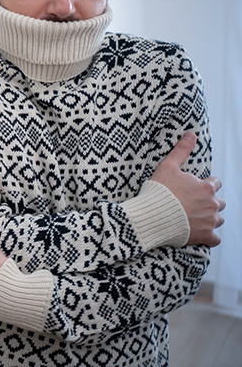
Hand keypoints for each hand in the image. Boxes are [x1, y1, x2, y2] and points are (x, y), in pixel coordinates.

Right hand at [150, 132, 224, 246]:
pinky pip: (215, 238)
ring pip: (218, 219)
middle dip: (210, 202)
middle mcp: (212, 204)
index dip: (204, 184)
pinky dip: (209, 236)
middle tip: (193, 203)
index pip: (215, 183)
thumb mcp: (168, 166)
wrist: (153, 216)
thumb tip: (191, 134)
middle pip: (219, 202)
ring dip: (210, 218)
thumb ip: (182, 150)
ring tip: (195, 217)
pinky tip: (200, 232)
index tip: (193, 187)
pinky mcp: (205, 236)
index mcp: (206, 188)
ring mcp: (210, 221)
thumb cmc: (159, 191)